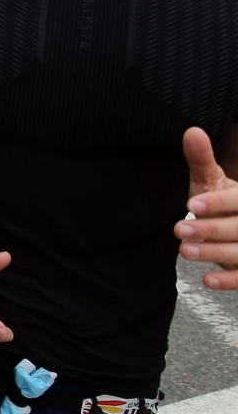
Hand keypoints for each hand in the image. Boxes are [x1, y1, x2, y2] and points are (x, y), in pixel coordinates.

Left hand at [176, 126, 237, 288]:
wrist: (234, 227)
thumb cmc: (224, 204)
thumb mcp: (212, 181)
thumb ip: (202, 160)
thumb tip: (192, 132)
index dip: (218, 202)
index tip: (192, 204)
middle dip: (210, 230)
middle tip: (180, 230)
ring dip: (214, 254)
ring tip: (185, 250)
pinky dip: (229, 281)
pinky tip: (208, 280)